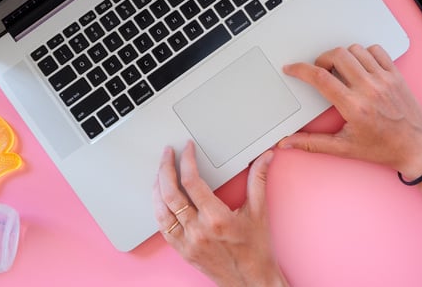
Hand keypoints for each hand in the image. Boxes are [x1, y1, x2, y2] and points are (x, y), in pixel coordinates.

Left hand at [152, 140, 287, 286]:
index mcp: (217, 218)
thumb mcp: (259, 212)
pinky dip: (158, 209)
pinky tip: (159, 198)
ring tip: (159, 172)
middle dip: (165, 168)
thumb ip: (258, 180)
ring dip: (157, 187)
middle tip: (167, 153)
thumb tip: (265, 157)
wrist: (251, 282)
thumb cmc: (257, 250)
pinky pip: (163, 228)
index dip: (186, 160)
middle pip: (171, 193)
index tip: (187, 148)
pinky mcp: (183, 251)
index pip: (192, 182)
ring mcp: (188, 242)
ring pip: (161, 210)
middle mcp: (199, 231)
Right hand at [279, 44, 421, 178]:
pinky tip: (362, 67)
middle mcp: (370, 90)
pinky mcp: (396, 75)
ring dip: (343, 56)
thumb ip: (312, 143)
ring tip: (341, 70)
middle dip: (321, 59)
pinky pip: (377, 51)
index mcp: (354, 107)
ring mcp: (385, 80)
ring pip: (355, 50)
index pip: (320, 78)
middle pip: (336, 56)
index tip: (292, 68)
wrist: (417, 149)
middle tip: (320, 70)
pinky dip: (365, 53)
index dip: (300, 69)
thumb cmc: (383, 149)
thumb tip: (288, 142)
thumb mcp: (344, 148)